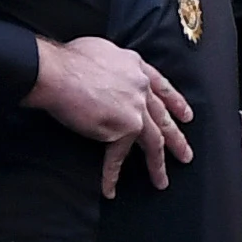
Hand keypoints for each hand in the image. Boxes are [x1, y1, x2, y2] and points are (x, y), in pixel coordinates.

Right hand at [30, 34, 192, 193]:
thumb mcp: (102, 51)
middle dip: (176, 139)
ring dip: (157, 165)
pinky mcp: (122, 128)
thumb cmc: (68, 59)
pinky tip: (110, 189)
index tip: (186, 116)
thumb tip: (108, 74)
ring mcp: (135, 110)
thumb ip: (114, 66)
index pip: (162, 88)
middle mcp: (141, 89)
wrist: (56, 71)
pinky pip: (117, 157)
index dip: (175, 103)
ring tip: (161, 181)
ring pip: (153, 142)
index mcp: (136, 68)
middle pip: (164, 119)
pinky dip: (111, 175)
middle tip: (185, 155)